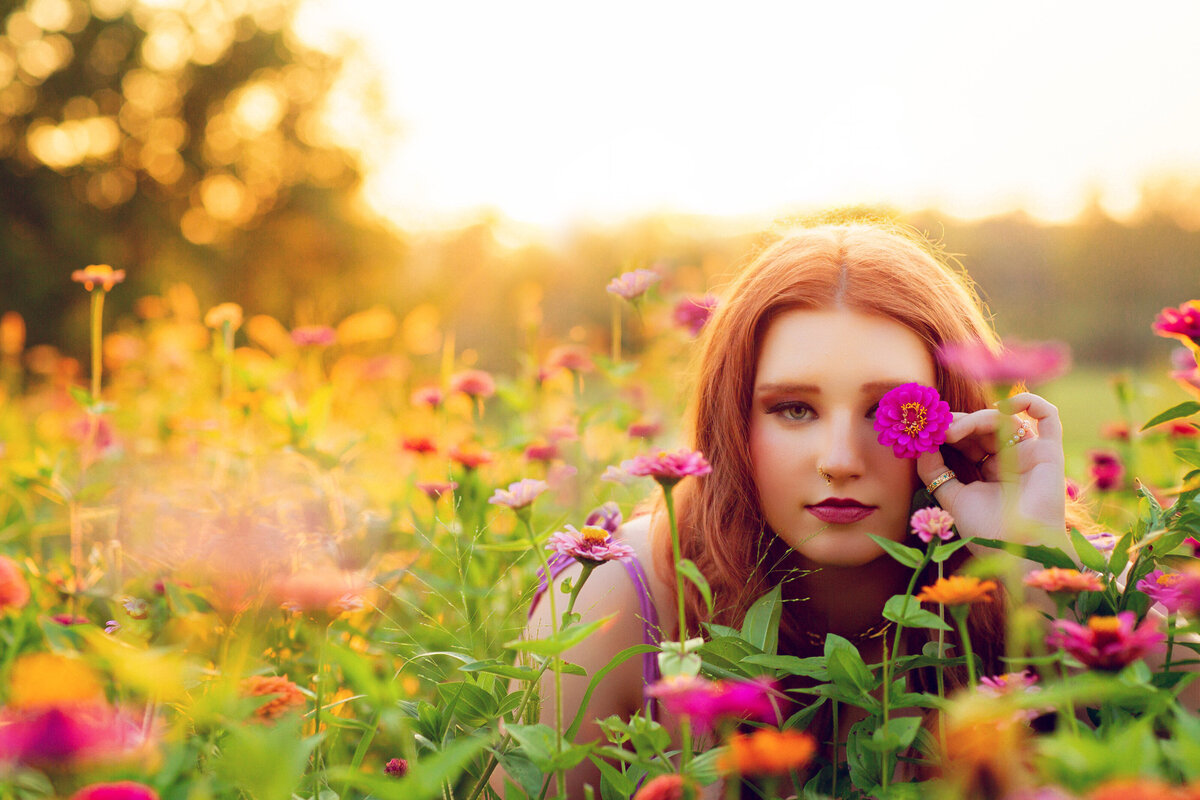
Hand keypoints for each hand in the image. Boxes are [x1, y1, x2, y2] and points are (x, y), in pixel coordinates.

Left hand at [916, 392, 1065, 542]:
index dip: (949, 430)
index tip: (926, 433)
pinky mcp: (1049, 453)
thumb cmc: (987, 532)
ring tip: (951, 431)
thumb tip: (920, 446)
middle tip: (935, 429)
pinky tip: (1003, 405)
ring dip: (975, 418)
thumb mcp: (952, 497)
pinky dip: (1029, 401)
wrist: (1016, 551)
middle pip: (984, 426)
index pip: (969, 438)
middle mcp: (1012, 458)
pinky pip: (1047, 417)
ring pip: (1003, 419)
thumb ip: (935, 472)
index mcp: (991, 469)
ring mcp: (1030, 454)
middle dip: (957, 423)